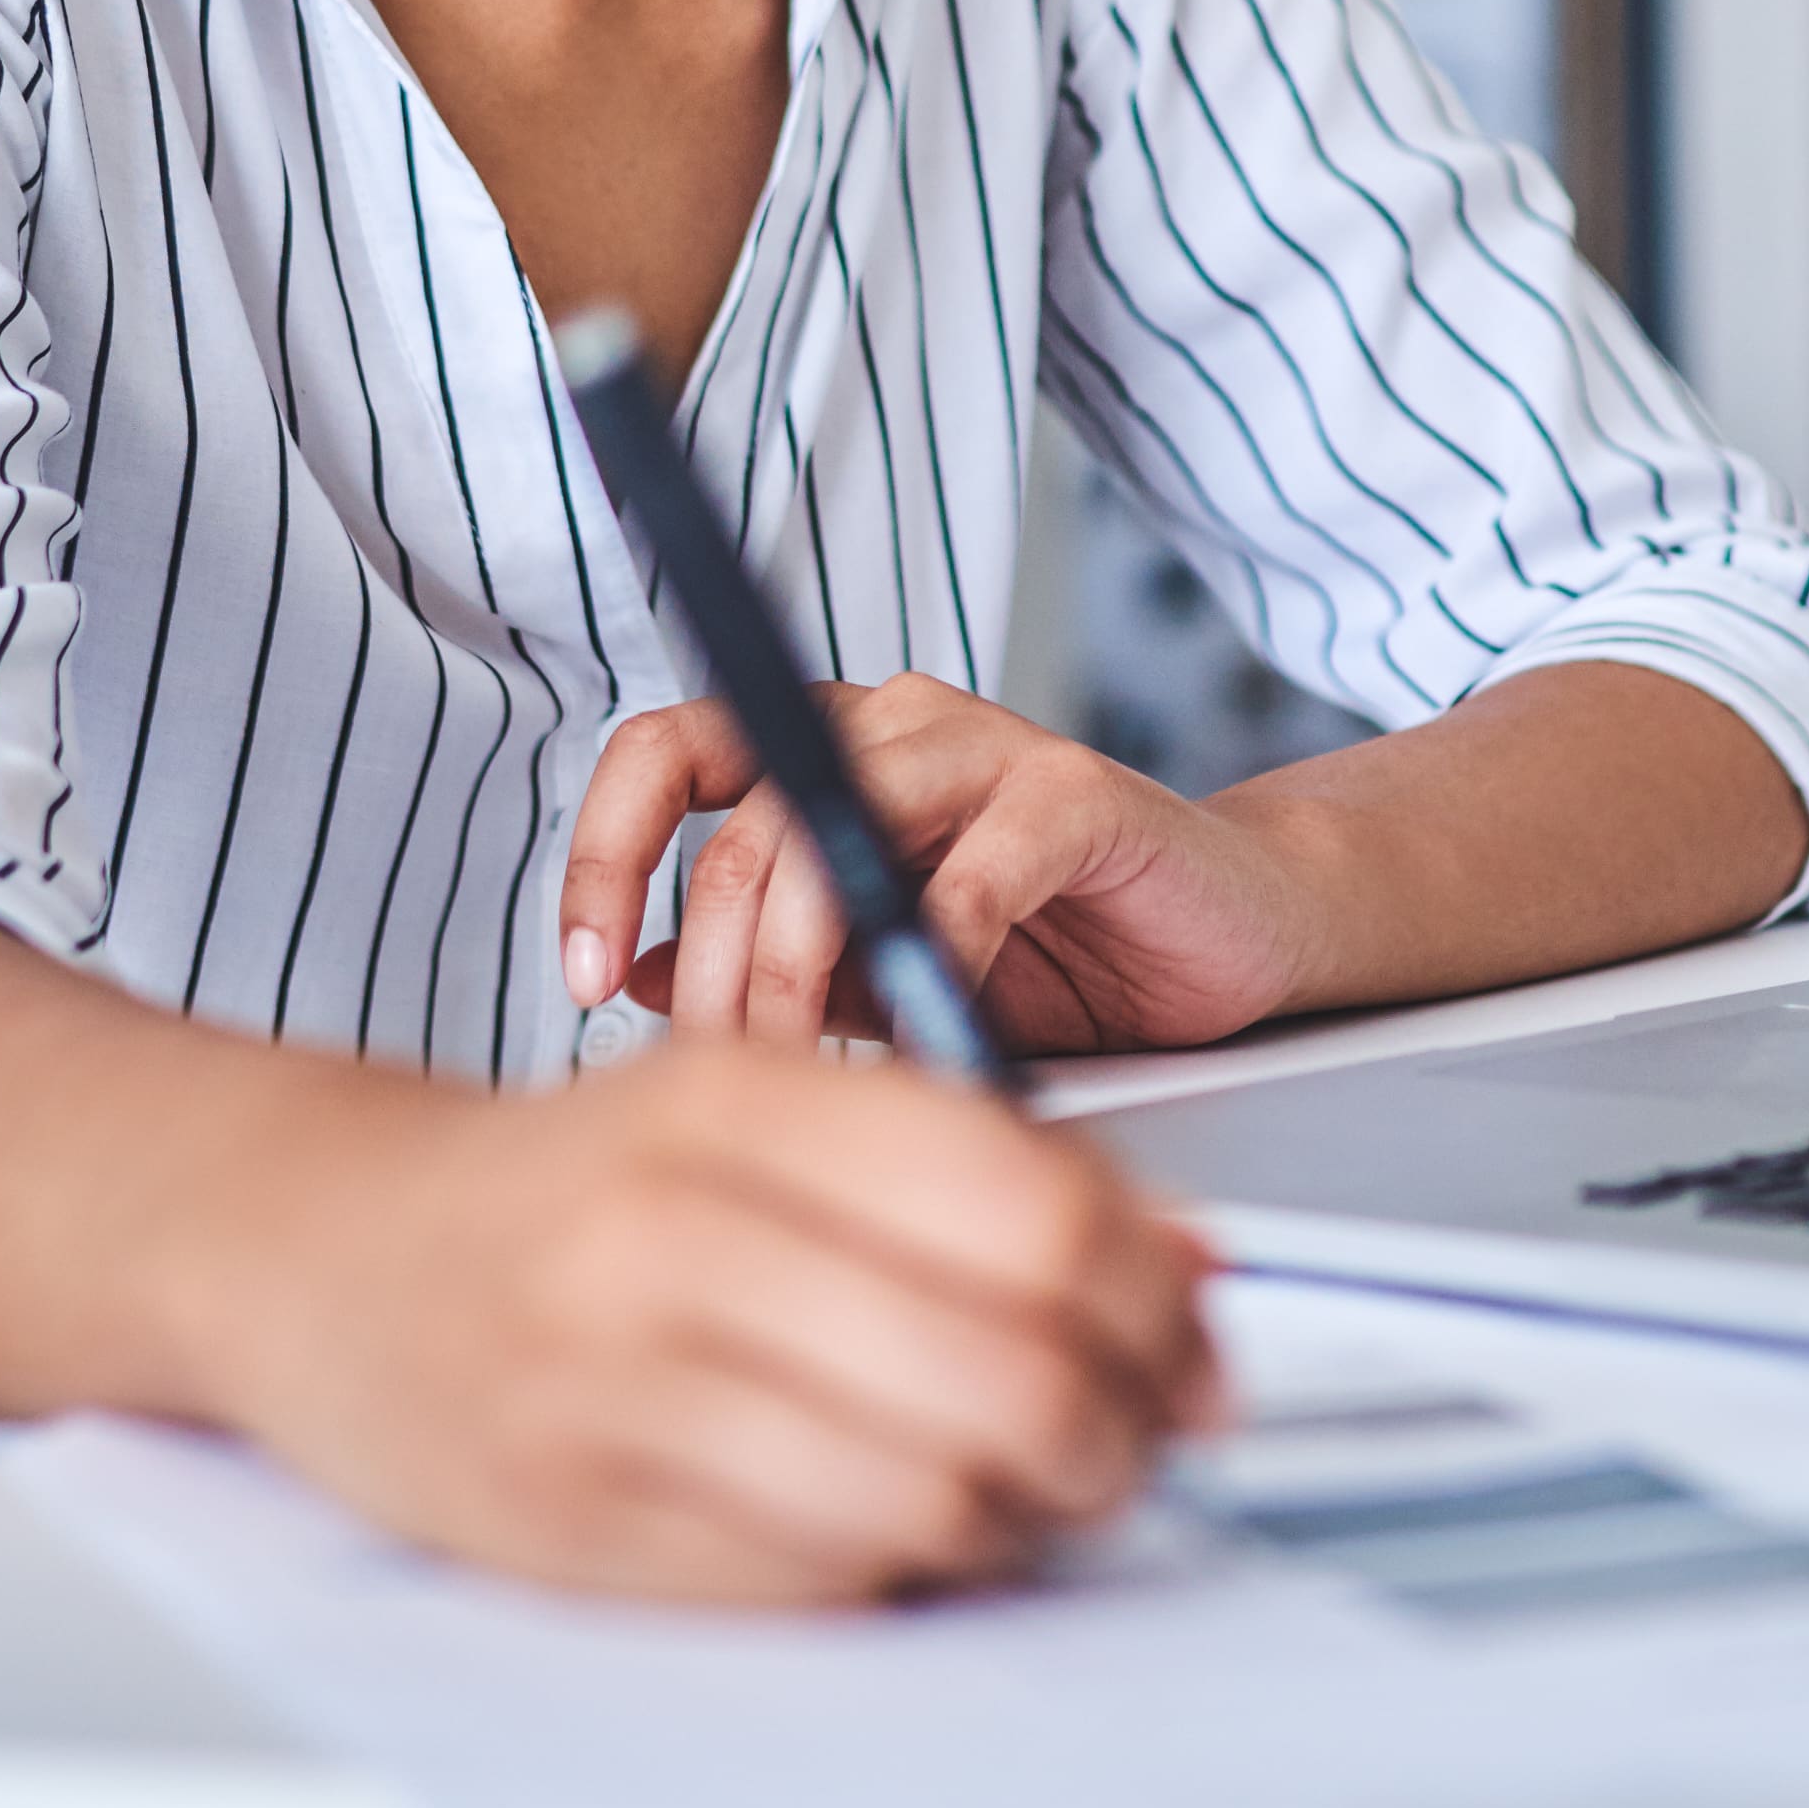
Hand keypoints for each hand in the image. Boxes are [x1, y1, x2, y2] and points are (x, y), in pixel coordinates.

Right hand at [198, 1041, 1218, 1604]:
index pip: (1032, 1207)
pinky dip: (900, 1573)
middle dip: (1120, 1434)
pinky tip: (903, 1532)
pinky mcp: (572, 1525)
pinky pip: (814, 1581)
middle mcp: (669, 1234)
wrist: (312, 1248)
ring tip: (1031, 1496)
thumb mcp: (747, 1105)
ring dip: (1026, 1521)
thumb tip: (1183, 1263)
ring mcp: (611, 1388)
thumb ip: (957, 1164)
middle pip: (1008, 1370)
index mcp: (734, 1099)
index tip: (1192, 1344)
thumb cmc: (564, 1185)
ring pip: (928, 1495)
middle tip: (1136, 1445)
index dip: (1156, 1298)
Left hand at [558, 680, 1337, 1056]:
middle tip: (728, 1081)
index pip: (663, 755)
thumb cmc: (1059, 955)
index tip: (579, 978)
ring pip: (831, 836)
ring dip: (799, 971)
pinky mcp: (1075, 793)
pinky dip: (934, 975)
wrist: (1229, 941)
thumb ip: (763, 963)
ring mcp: (983, 748)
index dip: (602, 855)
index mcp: (823, 751)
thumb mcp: (874, 975)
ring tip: (811, 1069)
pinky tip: (934, 1049)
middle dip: (714, 977)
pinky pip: (968, 879)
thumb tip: (630, 980)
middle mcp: (891, 727)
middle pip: (740, 825)